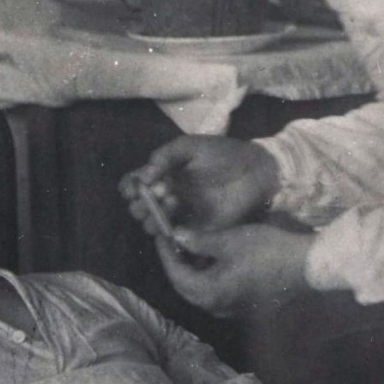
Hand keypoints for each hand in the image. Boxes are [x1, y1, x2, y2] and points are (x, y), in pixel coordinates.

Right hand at [123, 136, 279, 235]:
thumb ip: (164, 156)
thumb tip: (144, 176)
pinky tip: (176, 215)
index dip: (129, 187)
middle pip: (139, 207)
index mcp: (164, 175)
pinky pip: (174, 236)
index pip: (135, 184)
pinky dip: (168, 230)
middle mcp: (168, 196)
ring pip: (152, 223)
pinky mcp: (196, 229)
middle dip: (140, 203)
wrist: (254, 170)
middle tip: (155, 193)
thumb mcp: (189, 147)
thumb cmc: (222, 154)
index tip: (134, 187)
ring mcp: (181, 214)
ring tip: (172, 200)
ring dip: (153, 215)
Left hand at [156, 225, 313, 316]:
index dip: (166, 254)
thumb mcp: (229, 240)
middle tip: (172, 241)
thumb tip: (175, 236)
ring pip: (200, 291)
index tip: (160, 235)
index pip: (176, 275)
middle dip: (176, 265)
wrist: (305, 266)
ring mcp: (230, 309)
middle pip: (185, 287)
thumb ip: (199, 241)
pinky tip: (212, 260)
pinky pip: (215, 293)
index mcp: (209, 292)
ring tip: (190, 247)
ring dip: (192, 272)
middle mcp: (216, 307)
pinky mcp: (242, 305)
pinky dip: (207, 277)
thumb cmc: (266, 250)